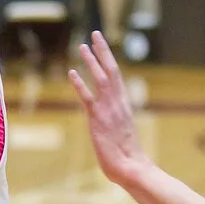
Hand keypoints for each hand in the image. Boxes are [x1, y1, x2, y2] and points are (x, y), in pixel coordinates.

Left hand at [67, 32, 146, 186]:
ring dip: (91, 61)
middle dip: (103, 52)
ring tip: (82, 46)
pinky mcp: (98, 119)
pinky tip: (72, 72)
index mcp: (124, 106)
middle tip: (95, 35)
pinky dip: (80, 83)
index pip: (117, 77)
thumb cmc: (128, 159)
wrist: (133, 168)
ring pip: (101, 79)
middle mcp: (118, 104)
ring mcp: (108, 110)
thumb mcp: (122, 136)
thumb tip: (114, 128)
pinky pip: (88, 97)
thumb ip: (116, 126)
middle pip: (111, 71)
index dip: (109, 60)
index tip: (103, 47)